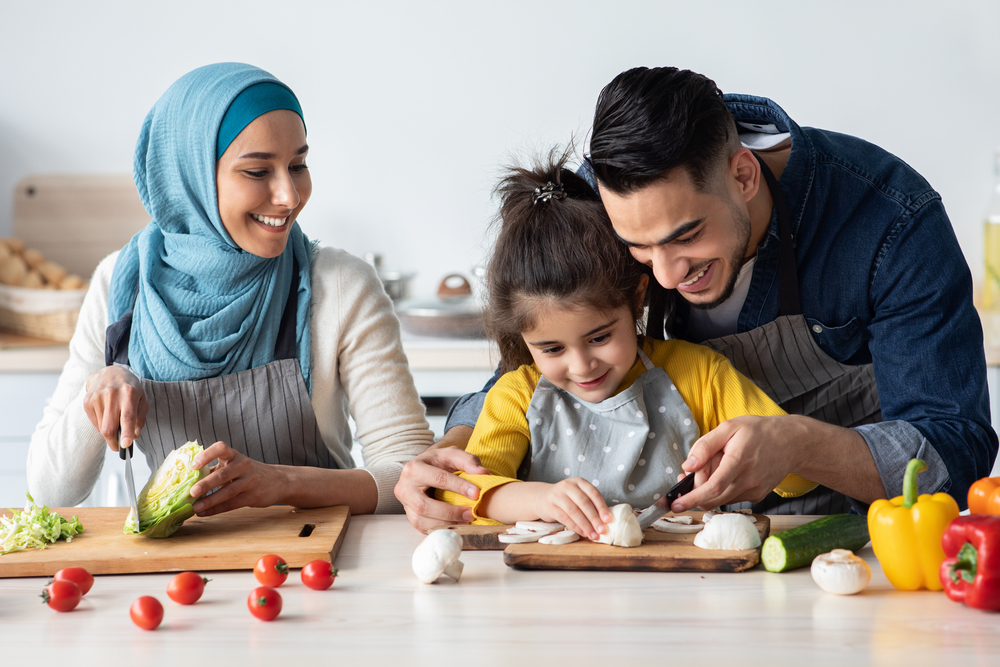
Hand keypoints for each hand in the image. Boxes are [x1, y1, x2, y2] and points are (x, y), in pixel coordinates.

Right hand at [83, 365, 147, 451]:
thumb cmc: (129, 389)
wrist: (109, 373)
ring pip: (101, 428)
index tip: (125, 445)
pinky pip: (94, 423)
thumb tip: (134, 435)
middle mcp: (112, 394)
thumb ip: (140, 418)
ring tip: (115, 420)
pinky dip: (101, 425)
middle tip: (119, 447)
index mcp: (129, 393)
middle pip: (110, 427)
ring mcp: (97, 397)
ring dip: (109, 431)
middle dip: (114, 442)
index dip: (126, 432)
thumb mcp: (142, 399)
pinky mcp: (87, 401)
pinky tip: (106, 415)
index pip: (127, 416)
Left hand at [188, 441, 285, 516]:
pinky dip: (216, 509)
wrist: (277, 480)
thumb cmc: (248, 472)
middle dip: (206, 483)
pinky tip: (204, 513)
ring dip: (210, 500)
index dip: (207, 455)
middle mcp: (243, 465)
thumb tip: (186, 479)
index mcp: (235, 455)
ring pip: (228, 491)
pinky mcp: (253, 496)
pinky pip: (232, 504)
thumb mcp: (235, 465)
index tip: (194, 465)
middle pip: (223, 474)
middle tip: (191, 492)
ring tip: (195, 507)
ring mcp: (249, 481)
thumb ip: (215, 469)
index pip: (221, 448)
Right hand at [395, 426, 490, 532]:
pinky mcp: (410, 516)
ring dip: (445, 523)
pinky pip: (422, 528)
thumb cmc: (440, 462)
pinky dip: (440, 528)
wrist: (427, 469)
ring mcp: (405, 504)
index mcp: (414, 468)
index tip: (477, 493)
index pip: (438, 478)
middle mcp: (404, 488)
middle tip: (471, 513)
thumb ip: (468, 460)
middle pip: (424, 505)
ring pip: (421, 520)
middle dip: (450, 512)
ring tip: (465, 521)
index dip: (458, 486)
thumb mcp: (452, 454)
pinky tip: (455, 525)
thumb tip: (483, 473)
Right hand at [532, 478, 611, 540]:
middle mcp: (568, 486)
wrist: (542, 498)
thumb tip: (605, 521)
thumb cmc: (566, 498)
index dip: (602, 507)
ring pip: (574, 511)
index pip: (593, 493)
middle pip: (584, 502)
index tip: (608, 519)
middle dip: (594, 518)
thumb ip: (590, 504)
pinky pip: (564, 518)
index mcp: (579, 481)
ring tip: (593, 535)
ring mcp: (557, 495)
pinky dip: (575, 527)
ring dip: (585, 525)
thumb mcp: (578, 495)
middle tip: (602, 530)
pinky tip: (582, 532)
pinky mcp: (550, 506)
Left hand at [670, 415, 795, 511]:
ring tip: (718, 463)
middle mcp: (748, 480)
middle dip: (695, 492)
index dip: (692, 499)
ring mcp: (754, 491)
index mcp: (739, 461)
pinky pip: (731, 497)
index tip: (675, 505)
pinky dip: (722, 488)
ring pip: (721, 499)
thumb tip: (687, 466)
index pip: (713, 488)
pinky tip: (729, 471)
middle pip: (713, 498)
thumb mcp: (729, 427)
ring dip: (709, 487)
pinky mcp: (757, 496)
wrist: (792, 442)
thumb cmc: (758, 432)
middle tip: (690, 474)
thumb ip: (705, 446)